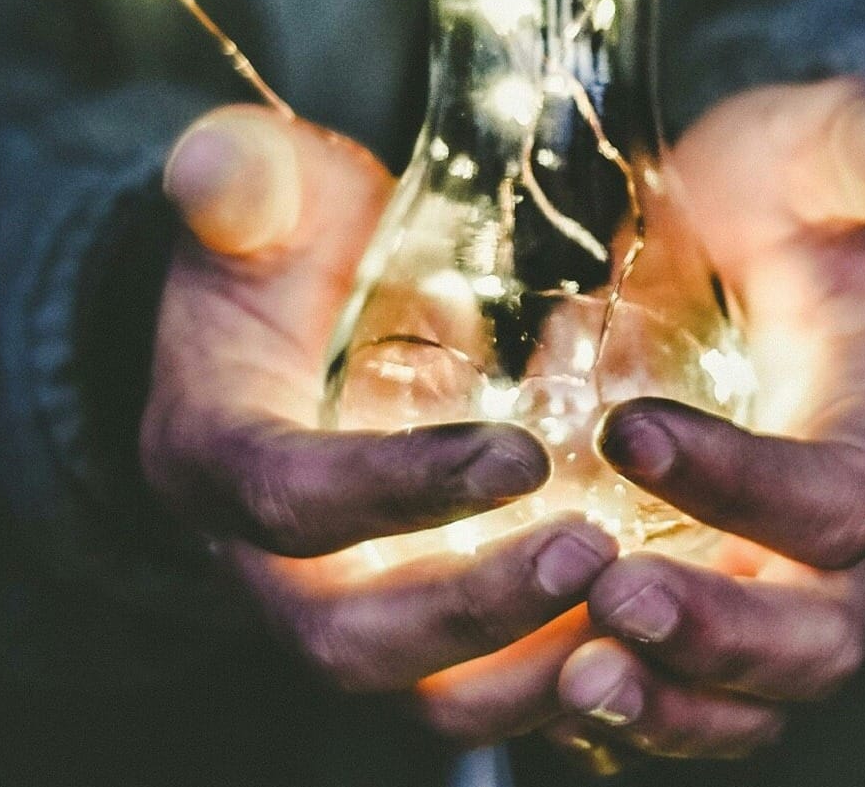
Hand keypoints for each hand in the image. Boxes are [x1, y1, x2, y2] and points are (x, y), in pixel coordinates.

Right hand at [143, 105, 619, 742]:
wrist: (291, 317)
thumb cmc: (284, 247)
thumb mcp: (262, 194)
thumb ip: (243, 179)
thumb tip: (216, 166)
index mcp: (212, 455)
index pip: (288, 498)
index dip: (397, 490)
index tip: (521, 455)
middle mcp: (262, 563)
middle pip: (348, 640)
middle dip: (473, 612)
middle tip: (594, 552)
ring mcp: (340, 610)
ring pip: (422, 698)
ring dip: (529, 671)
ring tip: (640, 611)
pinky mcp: (414, 634)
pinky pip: (480, 695)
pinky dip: (562, 685)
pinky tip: (652, 639)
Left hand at [548, 78, 864, 764]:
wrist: (724, 235)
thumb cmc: (772, 191)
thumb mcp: (810, 146)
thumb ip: (862, 148)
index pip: (839, 495)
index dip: (746, 483)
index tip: (626, 431)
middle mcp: (831, 523)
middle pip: (818, 634)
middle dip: (721, 636)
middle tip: (612, 601)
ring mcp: (764, 573)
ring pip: (751, 697)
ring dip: (668, 705)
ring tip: (574, 680)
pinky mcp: (696, 593)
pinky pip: (677, 694)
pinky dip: (622, 708)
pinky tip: (535, 681)